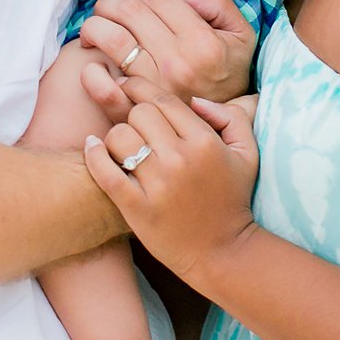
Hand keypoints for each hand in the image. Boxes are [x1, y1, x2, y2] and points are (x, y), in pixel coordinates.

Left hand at [76, 0, 254, 107]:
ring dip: (94, 25)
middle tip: (109, 8)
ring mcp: (154, 87)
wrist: (219, 130)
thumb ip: (218, 4)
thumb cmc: (227, 76)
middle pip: (129, 10)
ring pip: (111, 38)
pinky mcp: (135, 110)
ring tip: (95, 29)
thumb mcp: (241, 36)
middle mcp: (177, 62)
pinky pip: (103, 86)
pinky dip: (91, 69)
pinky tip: (94, 63)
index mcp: (202, 43)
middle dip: (111, 1)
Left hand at [84, 76, 259, 283]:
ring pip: (119, 137)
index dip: (140, 88)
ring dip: (117, 138)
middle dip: (134, 117)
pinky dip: (94, 156)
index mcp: (205, 141)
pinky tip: (92, 148)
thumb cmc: (232, 199)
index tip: (129, 87)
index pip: (163, 100)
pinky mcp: (137, 208)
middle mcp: (180, 158)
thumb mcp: (247, 154)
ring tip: (123, 148)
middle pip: (139, 114)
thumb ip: (231, 117)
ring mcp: (158, 184)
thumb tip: (196, 101)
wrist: (223, 252)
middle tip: (136, 130)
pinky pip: (106, 171)